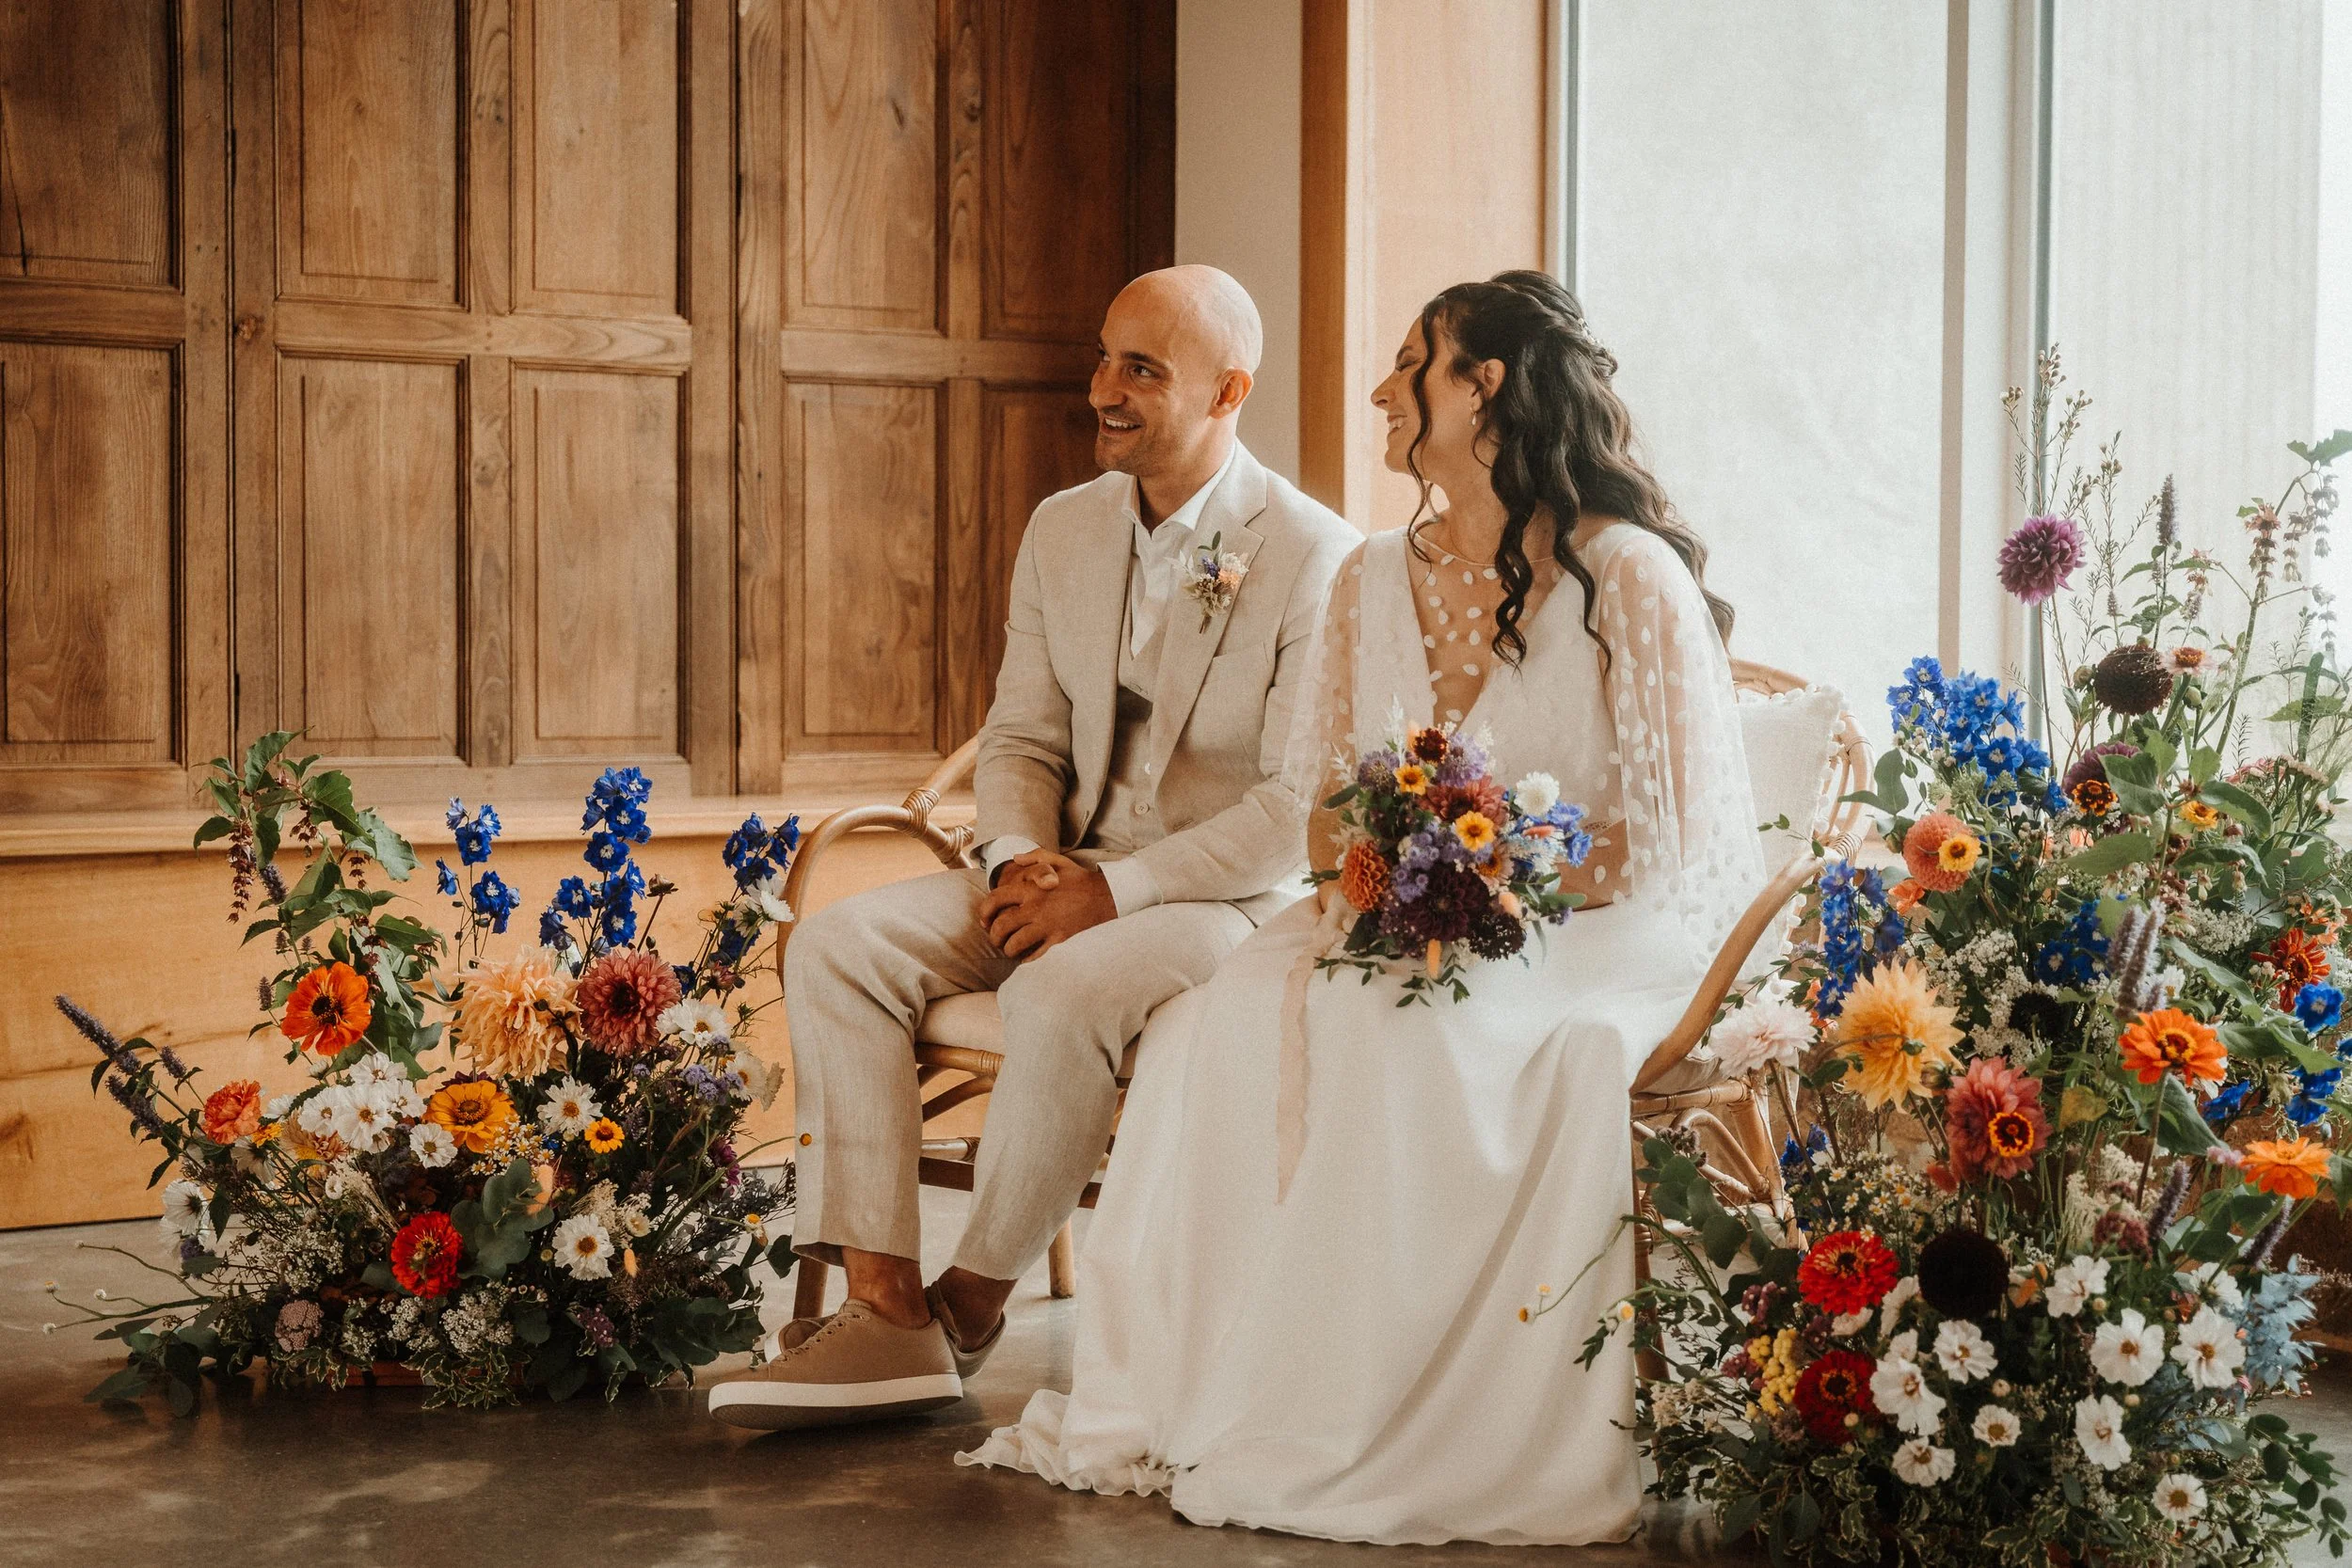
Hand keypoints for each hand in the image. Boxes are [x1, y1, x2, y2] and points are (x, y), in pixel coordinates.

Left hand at [978, 850, 1116, 959]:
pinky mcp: (1060, 941)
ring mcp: (1047, 925)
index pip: (996, 900)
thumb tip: (1015, 859)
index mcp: (1032, 888)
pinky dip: (1028, 960)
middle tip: (997, 941)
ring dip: (1009, 950)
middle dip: (994, 937)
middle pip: (1001, 927)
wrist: (1110, 897)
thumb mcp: (1059, 862)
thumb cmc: (1083, 880)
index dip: (984, 912)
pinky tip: (1029, 958)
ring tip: (1012, 951)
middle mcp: (1036, 907)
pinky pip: (1035, 956)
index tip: (985, 921)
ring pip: (1015, 944)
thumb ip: (1035, 857)